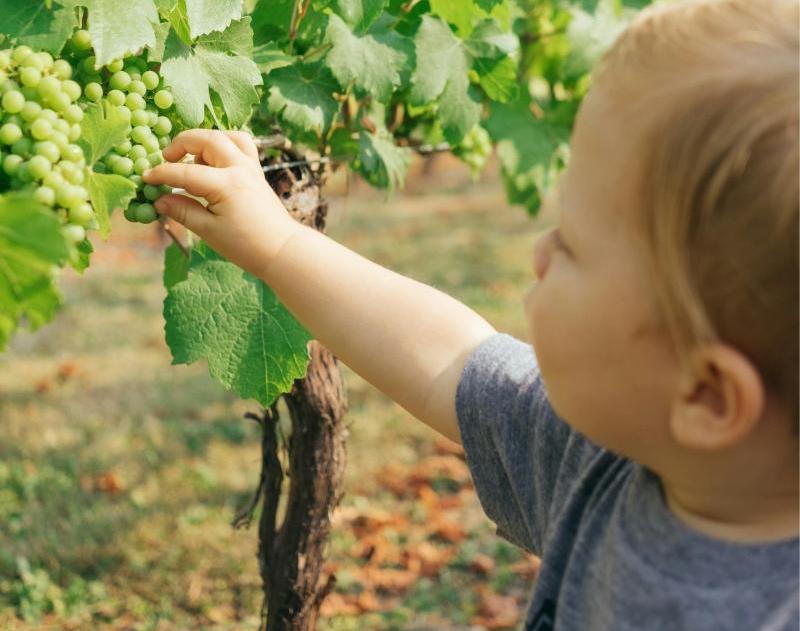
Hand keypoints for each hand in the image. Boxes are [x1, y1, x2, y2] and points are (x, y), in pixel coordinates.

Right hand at [143, 129, 299, 276]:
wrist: (281, 250)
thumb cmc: (246, 246)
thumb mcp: (209, 231)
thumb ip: (183, 212)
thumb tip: (159, 200)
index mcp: (227, 185)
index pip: (186, 172)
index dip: (162, 174)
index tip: (145, 178)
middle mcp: (240, 169)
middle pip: (208, 139)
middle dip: (182, 143)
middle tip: (166, 159)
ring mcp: (251, 168)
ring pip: (227, 136)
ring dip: (206, 140)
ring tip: (192, 159)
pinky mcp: (257, 172)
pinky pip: (241, 145)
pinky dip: (224, 144)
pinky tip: (212, 162)